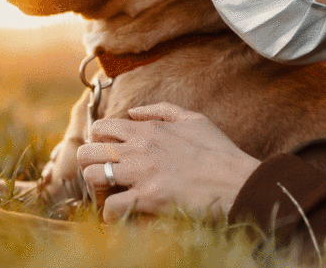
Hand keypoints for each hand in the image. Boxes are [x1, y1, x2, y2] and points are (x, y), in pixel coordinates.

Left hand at [76, 102, 260, 222]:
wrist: (238, 181)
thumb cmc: (219, 152)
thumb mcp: (194, 119)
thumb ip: (161, 110)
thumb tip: (133, 111)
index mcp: (148, 128)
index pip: (101, 128)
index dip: (98, 143)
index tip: (109, 155)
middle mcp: (139, 147)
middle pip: (87, 151)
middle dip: (90, 165)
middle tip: (104, 177)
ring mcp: (142, 172)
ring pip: (91, 175)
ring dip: (97, 189)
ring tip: (110, 196)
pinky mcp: (148, 197)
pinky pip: (110, 206)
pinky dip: (110, 214)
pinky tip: (121, 215)